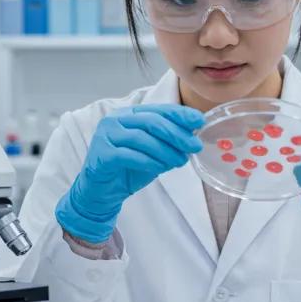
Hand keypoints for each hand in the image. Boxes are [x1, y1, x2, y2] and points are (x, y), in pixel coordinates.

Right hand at [56, 104, 204, 243]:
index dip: (180, 114)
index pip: (158, 109)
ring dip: (165, 150)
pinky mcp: (101, 154)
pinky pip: (128, 155)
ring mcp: (105, 136)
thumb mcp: (153, 153)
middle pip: (151, 122)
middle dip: (176, 134)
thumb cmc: (127, 169)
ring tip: (180, 161)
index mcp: (128, 114)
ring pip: (141, 138)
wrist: (102, 192)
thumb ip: (167, 142)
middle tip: (194, 146)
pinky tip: (161, 168)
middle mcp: (114, 120)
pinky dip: (148, 161)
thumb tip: (192, 137)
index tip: (199, 120)